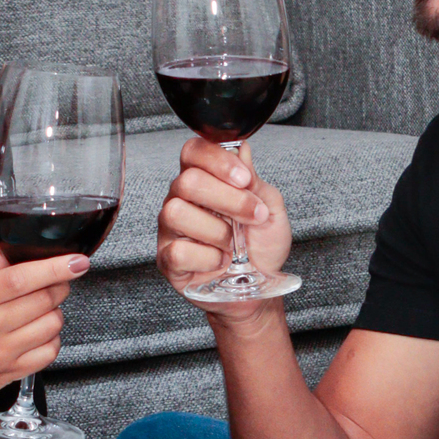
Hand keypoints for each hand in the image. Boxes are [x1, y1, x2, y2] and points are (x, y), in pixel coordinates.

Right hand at [0, 245, 86, 438]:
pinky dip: (52, 338)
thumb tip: (8, 245)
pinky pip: (49, 352)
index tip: (75, 261)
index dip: (54, 267)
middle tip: (56, 279)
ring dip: (55, 310)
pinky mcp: (11, 374)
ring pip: (52, 325)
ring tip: (39, 306)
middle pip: (43, 299)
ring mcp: (1, 354)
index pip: (20, 279)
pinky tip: (38, 331)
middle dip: (59, 284)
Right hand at [156, 137, 290, 305]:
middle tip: (253, 216)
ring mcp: (171, 230)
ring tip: (233, 244)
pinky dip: (208, 258)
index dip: (217, 160)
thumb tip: (242, 149)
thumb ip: (255, 181)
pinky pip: (178, 250)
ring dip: (217, 231)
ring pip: (176, 212)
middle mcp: (182, 200)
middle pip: (187, 181)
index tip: (244, 179)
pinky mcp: (167, 259)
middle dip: (228, 199)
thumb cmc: (260, 247)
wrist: (258, 289)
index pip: (193, 151)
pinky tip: (220, 261)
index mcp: (205, 180)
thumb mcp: (270, 210)